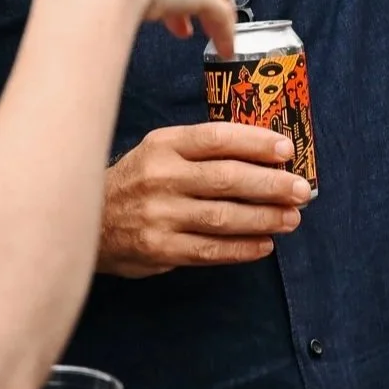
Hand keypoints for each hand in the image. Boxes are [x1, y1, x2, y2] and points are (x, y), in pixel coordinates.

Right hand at [97, 122, 311, 278]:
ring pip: (223, 217)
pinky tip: (264, 245)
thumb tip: (262, 156)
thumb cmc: (137, 180)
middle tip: (301, 190)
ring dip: (264, 218)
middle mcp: (161, 177)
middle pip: (227, 179)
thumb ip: (201, 151)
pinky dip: (241, 249)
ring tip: (291, 219)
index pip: (216, 138)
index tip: (286, 149)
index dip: (255, 143)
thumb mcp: (159, 150)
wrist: (87, 220)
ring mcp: (160, 215)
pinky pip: (210, 250)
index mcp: (164, 145)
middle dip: (271, 184)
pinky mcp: (160, 249)